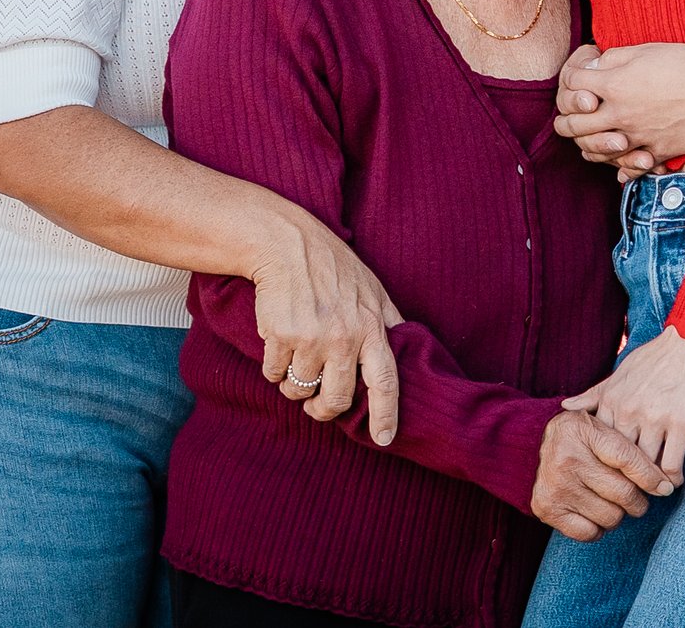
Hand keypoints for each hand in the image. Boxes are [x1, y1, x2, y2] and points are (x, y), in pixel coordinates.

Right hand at [247, 205, 405, 444]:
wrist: (289, 245)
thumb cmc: (334, 269)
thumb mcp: (373, 291)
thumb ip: (388, 324)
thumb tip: (411, 352)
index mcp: (372, 328)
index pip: (385, 382)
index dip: (385, 415)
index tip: (385, 439)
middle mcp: (344, 337)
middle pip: (335, 399)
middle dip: (323, 409)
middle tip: (316, 405)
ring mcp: (311, 338)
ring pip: (299, 390)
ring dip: (294, 386)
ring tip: (296, 361)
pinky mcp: (280, 335)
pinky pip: (273, 375)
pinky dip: (274, 368)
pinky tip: (279, 344)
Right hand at [530, 410, 677, 540]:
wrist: (530, 446)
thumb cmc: (581, 438)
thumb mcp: (603, 427)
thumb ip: (633, 448)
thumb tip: (665, 485)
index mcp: (584, 432)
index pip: (627, 459)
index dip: (651, 477)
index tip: (664, 487)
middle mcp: (567, 458)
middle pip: (624, 493)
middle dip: (637, 500)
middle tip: (635, 497)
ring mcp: (556, 486)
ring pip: (611, 517)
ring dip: (618, 514)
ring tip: (611, 502)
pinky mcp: (547, 509)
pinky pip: (589, 533)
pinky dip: (597, 528)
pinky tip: (594, 511)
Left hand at [553, 42, 684, 179]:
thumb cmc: (682, 64)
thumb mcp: (644, 51)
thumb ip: (613, 59)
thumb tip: (592, 67)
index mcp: (614, 85)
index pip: (572, 84)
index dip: (570, 79)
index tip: (579, 77)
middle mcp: (619, 114)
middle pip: (573, 124)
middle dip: (565, 118)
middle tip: (570, 114)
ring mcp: (635, 137)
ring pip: (594, 150)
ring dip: (586, 144)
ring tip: (589, 138)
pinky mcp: (655, 152)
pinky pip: (629, 168)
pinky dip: (620, 168)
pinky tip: (617, 163)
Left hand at [563, 325, 684, 482]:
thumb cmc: (660, 355)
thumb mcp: (623, 370)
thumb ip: (596, 393)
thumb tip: (565, 406)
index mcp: (612, 399)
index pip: (600, 445)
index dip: (604, 464)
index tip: (609, 476)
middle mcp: (629, 411)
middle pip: (620, 460)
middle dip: (624, 479)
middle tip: (630, 495)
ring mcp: (655, 419)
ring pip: (645, 466)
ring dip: (650, 482)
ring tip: (653, 491)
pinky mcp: (682, 424)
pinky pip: (672, 464)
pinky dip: (672, 478)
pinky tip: (674, 480)